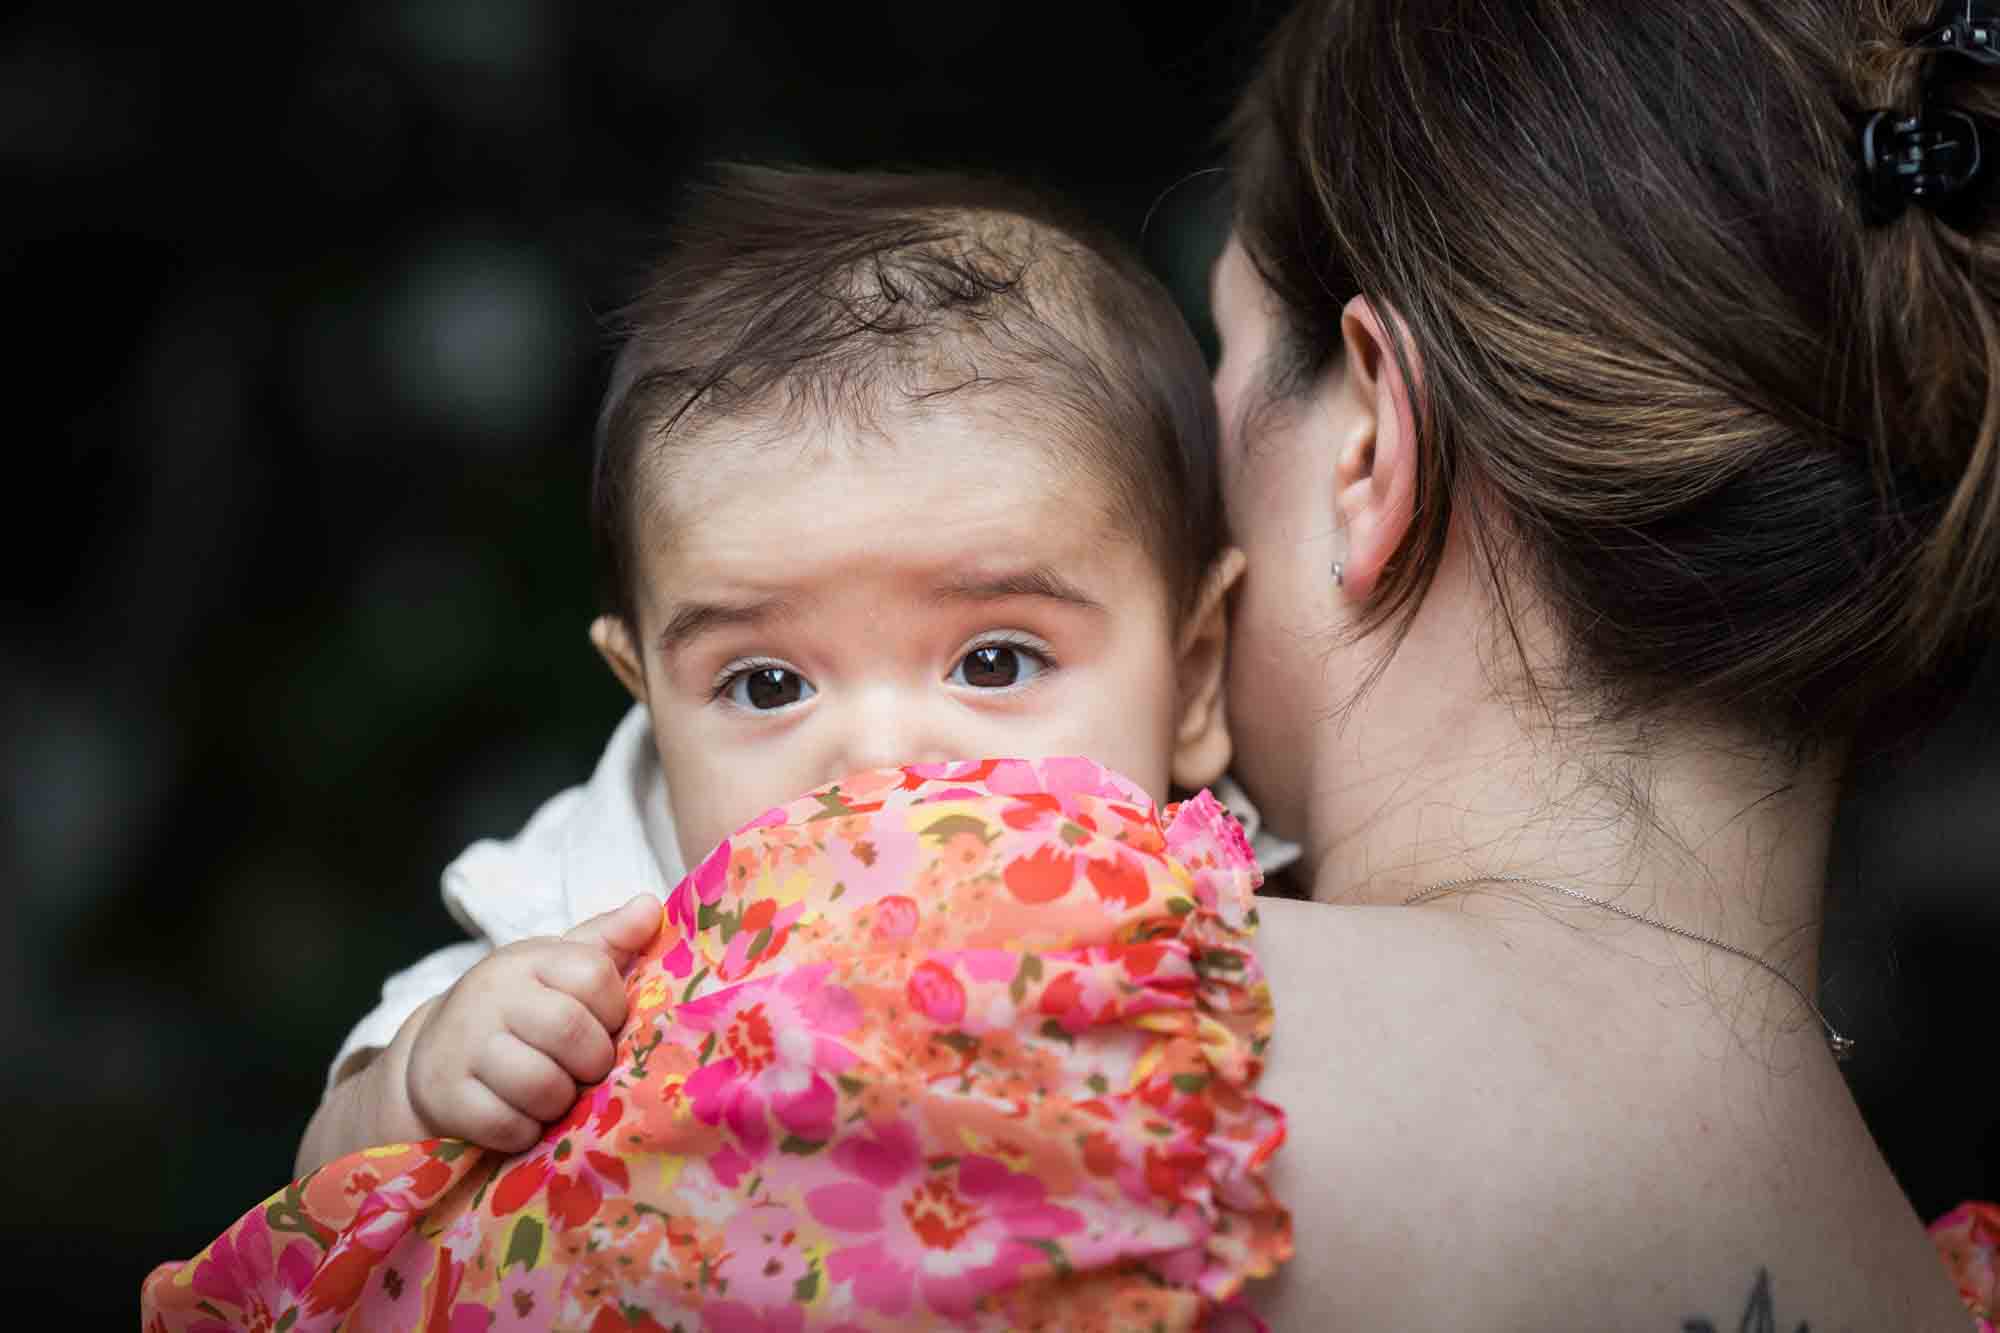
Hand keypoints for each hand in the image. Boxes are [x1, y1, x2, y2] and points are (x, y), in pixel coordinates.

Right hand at [398, 895, 659, 1152]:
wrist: (435, 1053)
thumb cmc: (518, 1008)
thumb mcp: (558, 967)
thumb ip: (609, 940)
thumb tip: (651, 906)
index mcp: (529, 959)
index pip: (594, 974)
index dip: (613, 1010)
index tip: (604, 1024)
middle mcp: (491, 995)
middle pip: (570, 1030)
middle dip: (593, 1062)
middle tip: (585, 1070)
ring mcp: (463, 1046)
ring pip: (541, 1085)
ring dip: (560, 1102)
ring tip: (554, 1094)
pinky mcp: (445, 1097)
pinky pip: (509, 1126)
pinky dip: (527, 1132)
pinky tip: (522, 1117)